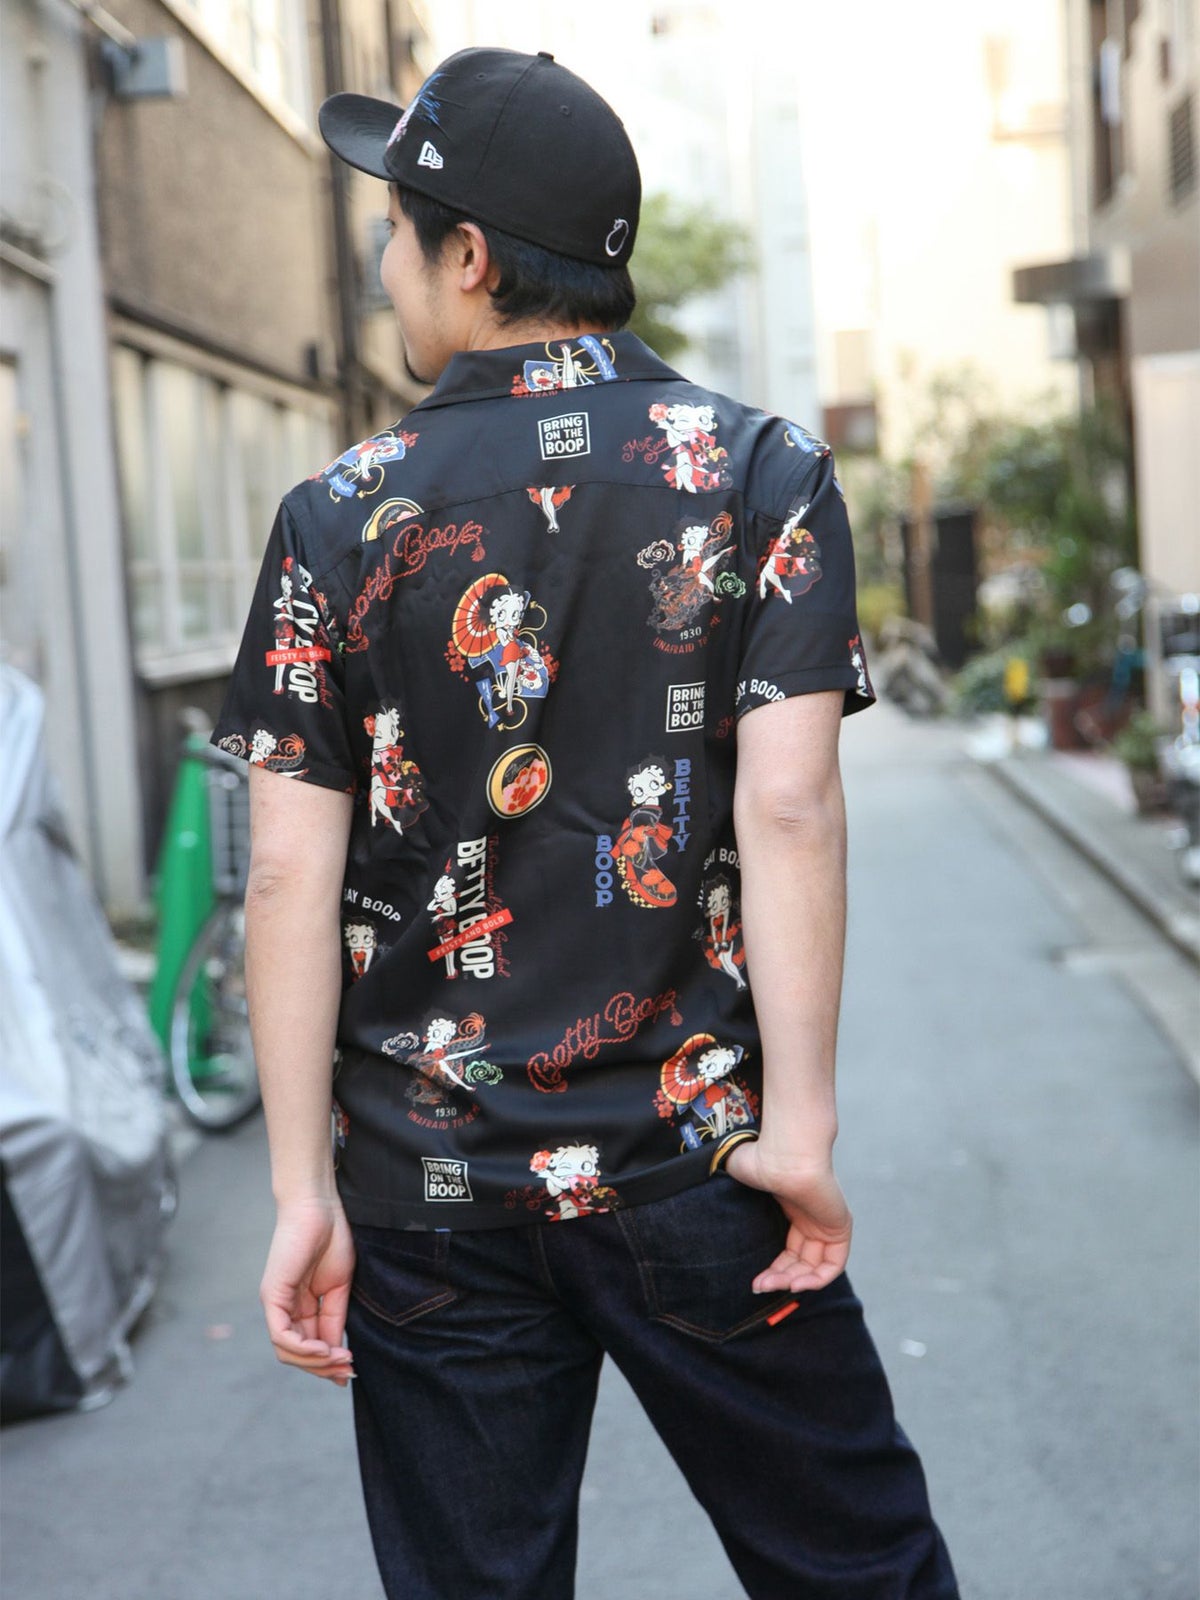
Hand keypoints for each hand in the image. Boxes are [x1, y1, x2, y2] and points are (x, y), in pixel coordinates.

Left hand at [260, 1195, 356, 1385]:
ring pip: (287, 1351)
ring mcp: (275, 1304)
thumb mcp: (339, 1288)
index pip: (308, 1347)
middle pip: (296, 1355)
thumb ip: (335, 1320)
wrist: (320, 1207)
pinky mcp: (272, 1296)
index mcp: (300, 1307)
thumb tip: (338, 1355)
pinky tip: (325, 1348)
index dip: (328, 1364)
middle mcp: (283, 1309)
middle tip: (348, 1369)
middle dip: (323, 1368)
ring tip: (340, 1359)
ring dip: (315, 1362)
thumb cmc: (332, 1238)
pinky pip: (281, 1335)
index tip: (351, 1370)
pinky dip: (303, 1348)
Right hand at [723, 1141, 851, 1293]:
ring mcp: (827, 1222)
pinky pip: (833, 1264)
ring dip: (793, 1282)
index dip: (773, 1269)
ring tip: (771, 1285)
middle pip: (800, 1262)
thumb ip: (734, 1196)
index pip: (789, 1250)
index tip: (755, 1281)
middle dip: (779, 1278)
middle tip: (759, 1286)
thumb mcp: (741, 1179)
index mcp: (795, 1208)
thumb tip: (708, 1206)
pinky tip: (795, 1283)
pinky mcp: (840, 1227)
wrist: (780, 1156)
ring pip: (815, 1267)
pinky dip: (816, 1279)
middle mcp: (812, 1218)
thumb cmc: (758, 1160)